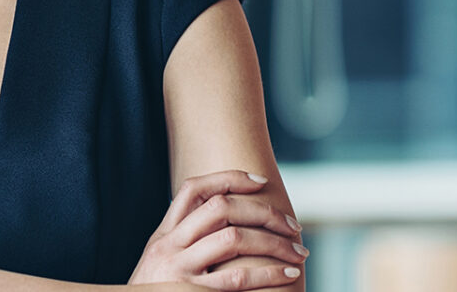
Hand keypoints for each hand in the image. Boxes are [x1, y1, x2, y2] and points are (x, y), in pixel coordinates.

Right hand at [128, 170, 305, 289]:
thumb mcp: (158, 264)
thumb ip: (181, 244)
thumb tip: (221, 227)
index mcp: (162, 236)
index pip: (193, 189)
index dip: (229, 178)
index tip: (260, 181)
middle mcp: (167, 247)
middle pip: (220, 208)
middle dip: (263, 212)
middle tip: (292, 225)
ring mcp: (178, 270)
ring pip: (233, 238)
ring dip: (274, 243)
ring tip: (298, 252)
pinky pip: (237, 278)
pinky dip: (269, 274)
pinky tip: (288, 275)